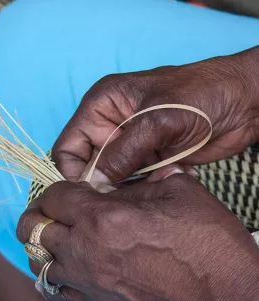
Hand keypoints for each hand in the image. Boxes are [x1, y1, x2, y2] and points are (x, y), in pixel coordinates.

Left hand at [17, 175, 258, 300]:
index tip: (71, 188)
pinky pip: (57, 287)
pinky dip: (57, 270)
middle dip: (42, 212)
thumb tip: (132, 174)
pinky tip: (74, 261)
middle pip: (33, 227)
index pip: (55, 196)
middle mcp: (87, 250)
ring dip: (47, 241)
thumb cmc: (207, 240)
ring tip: (65, 233)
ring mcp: (89, 281)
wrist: (226, 294)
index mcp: (105, 217)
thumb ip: (146, 178)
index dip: (57, 187)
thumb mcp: (179, 191)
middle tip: (59, 207)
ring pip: (40, 259)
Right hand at [53, 46, 258, 182]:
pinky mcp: (149, 159)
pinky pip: (135, 181)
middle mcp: (111, 126)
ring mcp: (131, 144)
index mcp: (102, 106)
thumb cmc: (200, 94)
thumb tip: (96, 183)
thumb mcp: (156, 120)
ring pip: (113, 177)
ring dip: (129, 186)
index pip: (68, 145)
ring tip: (153, 183)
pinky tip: (168, 177)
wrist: (242, 103)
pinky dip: (146, 187)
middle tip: (124, 195)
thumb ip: (123, 152)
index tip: (92, 192)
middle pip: (90, 165)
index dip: (74, 171)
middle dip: (103, 182)